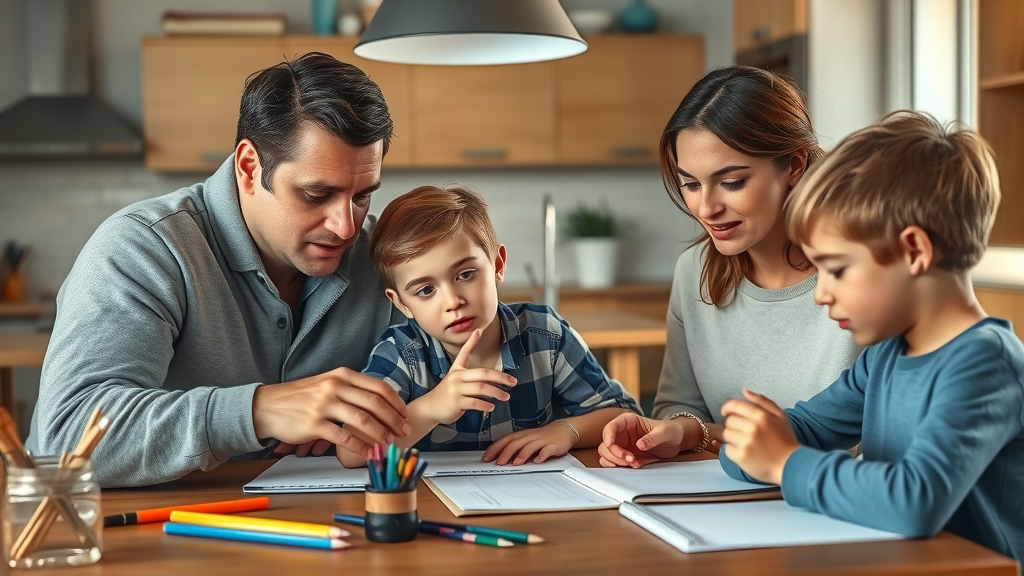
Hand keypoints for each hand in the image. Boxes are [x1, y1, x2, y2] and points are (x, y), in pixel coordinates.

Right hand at [252, 367, 411, 459]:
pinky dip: (361, 447)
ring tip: (390, 443)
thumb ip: (350, 388)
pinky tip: (369, 452)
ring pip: (363, 420)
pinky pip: (344, 437)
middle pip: (375, 403)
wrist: (267, 406)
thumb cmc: (299, 397)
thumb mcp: (326, 383)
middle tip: (404, 431)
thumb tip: (377, 400)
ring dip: (381, 434)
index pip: (378, 387)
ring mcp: (324, 405)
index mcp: (342, 375)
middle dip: (394, 420)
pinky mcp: (314, 424)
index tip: (405, 414)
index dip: (396, 402)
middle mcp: (335, 387)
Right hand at [420, 329, 516, 424]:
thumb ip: (470, 376)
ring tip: (506, 396)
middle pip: (482, 373)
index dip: (471, 341)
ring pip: (480, 388)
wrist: (430, 408)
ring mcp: (455, 389)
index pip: (464, 353)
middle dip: (500, 377)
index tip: (478, 331)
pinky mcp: (455, 402)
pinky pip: (474, 403)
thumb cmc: (448, 394)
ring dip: (496, 393)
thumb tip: (489, 374)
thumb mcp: (455, 380)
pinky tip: (491, 407)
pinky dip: (485, 405)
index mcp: (457, 370)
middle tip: (513, 382)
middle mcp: (456, 377)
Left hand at [481, 423, 576, 464]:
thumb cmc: (543, 437)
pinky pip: (547, 449)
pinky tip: (538, 460)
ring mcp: (542, 440)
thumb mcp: (527, 440)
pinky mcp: (553, 445)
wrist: (564, 430)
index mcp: (522, 435)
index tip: (486, 458)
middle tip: (498, 463)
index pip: (505, 440)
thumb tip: (498, 458)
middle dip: (506, 453)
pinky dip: (543, 454)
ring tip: (516, 463)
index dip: (495, 448)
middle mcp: (530, 437)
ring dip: (522, 455)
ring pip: (530, 446)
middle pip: (515, 443)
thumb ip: (515, 448)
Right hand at [597, 412, 685, 467]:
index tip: (611, 445)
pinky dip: (618, 466)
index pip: (611, 427)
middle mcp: (622, 432)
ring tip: (634, 463)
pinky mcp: (624, 456)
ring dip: (616, 461)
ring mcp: (622, 445)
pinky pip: (612, 461)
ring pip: (606, 454)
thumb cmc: (670, 431)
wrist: (675, 441)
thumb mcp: (664, 432)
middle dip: (615, 454)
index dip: (608, 437)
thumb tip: (639, 444)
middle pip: (606, 443)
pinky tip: (632, 466)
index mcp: (628, 421)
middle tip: (631, 459)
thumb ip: (652, 437)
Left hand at [721, 389, 799, 484]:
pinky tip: (745, 452)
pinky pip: (727, 449)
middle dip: (734, 425)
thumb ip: (762, 401)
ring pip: (726, 434)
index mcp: (761, 416)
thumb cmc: (785, 440)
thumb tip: (745, 391)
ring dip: (733, 438)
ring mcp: (746, 442)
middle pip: (729, 421)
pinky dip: (733, 451)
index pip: (735, 405)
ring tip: (746, 443)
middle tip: (744, 432)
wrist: (791, 465)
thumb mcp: (780, 416)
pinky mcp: (741, 456)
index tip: (725, 412)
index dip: (727, 407)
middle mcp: (752, 428)